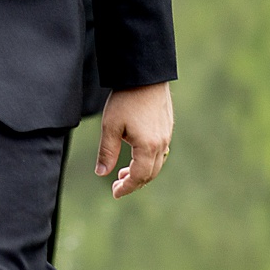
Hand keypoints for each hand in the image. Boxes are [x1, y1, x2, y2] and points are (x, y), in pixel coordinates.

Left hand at [96, 82, 172, 199]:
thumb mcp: (110, 127)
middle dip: (134, 182)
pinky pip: (160, 152)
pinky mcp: (167, 127)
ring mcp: (166, 135)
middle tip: (117, 184)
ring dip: (141, 171)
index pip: (139, 176)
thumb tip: (102, 173)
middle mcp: (161, 144)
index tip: (115, 192)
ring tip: (124, 172)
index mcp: (147, 147)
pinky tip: (136, 155)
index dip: (126, 187)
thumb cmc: (125, 100)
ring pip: (156, 163)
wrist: (145, 76)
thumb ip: (107, 152)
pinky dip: (148, 160)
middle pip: (150, 173)